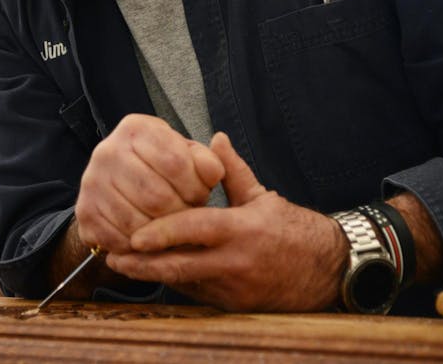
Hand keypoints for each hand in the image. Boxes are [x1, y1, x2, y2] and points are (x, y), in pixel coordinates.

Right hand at [75, 114, 224, 252]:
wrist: (119, 185)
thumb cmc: (162, 169)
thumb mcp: (188, 156)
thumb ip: (208, 162)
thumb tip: (214, 173)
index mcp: (136, 129)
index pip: (176, 163)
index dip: (196, 187)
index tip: (199, 195)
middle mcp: (107, 150)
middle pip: (157, 197)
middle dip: (180, 214)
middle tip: (185, 216)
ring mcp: (91, 181)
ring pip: (139, 223)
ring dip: (162, 234)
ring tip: (169, 227)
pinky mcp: (84, 212)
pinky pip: (120, 240)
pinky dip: (140, 247)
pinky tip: (149, 238)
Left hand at [104, 132, 345, 311]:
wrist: (328, 270)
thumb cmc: (293, 229)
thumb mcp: (262, 196)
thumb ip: (232, 170)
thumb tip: (215, 137)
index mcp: (241, 230)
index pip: (193, 230)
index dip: (161, 234)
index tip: (133, 236)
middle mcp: (236, 262)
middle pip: (179, 266)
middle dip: (143, 265)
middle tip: (114, 258)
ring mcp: (235, 288)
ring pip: (184, 282)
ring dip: (155, 275)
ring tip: (125, 265)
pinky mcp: (236, 305)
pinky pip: (198, 294)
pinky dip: (177, 282)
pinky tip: (156, 273)